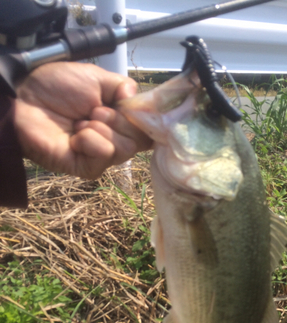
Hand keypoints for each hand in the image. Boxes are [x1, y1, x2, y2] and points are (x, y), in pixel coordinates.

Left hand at [14, 62, 151, 178]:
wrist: (25, 98)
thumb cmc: (55, 86)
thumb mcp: (96, 77)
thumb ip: (124, 87)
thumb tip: (138, 103)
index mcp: (119, 120)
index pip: (148, 129)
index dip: (146, 119)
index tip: (131, 106)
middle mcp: (114, 140)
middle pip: (140, 140)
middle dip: (119, 120)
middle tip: (94, 110)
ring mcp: (101, 157)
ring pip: (125, 149)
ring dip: (102, 128)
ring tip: (81, 122)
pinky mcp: (88, 168)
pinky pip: (105, 154)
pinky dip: (91, 140)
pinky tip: (75, 135)